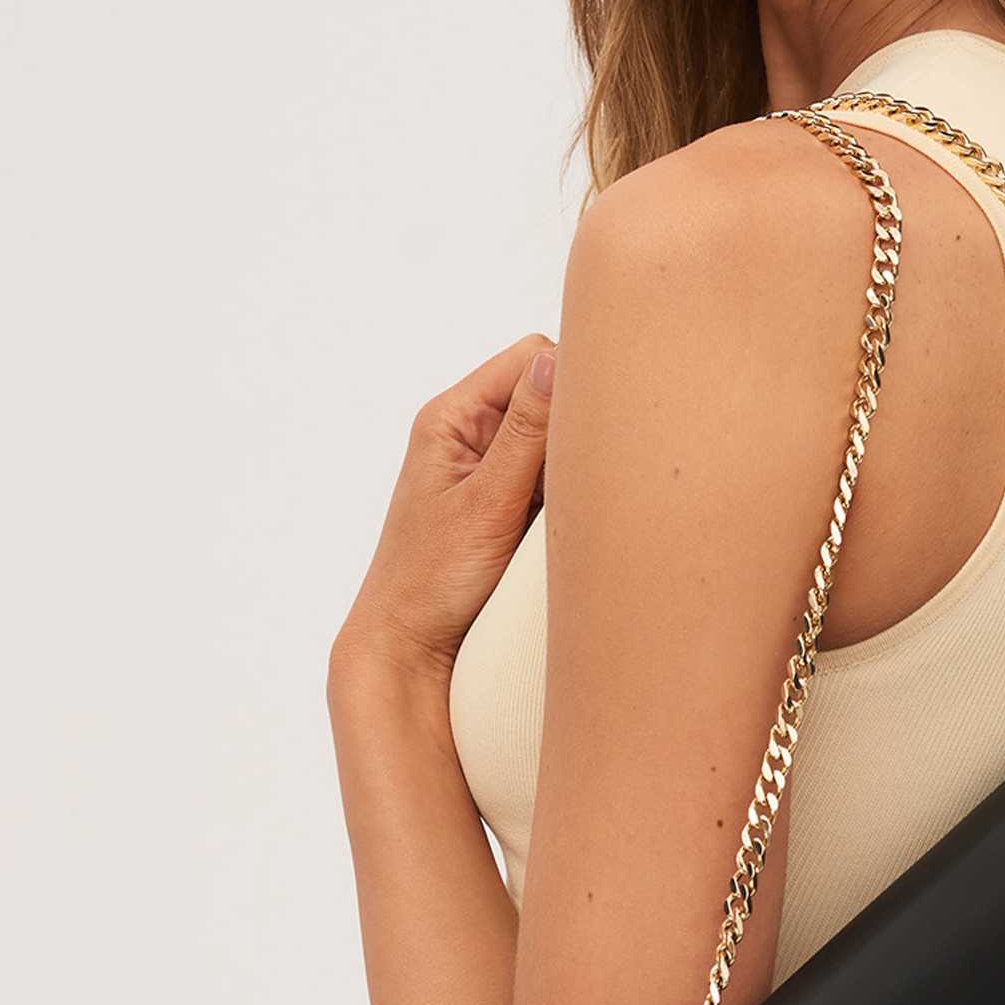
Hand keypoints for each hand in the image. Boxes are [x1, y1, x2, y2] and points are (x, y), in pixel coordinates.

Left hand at [332, 333, 557, 686]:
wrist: (408, 646)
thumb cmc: (431, 579)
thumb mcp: (486, 503)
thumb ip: (525, 433)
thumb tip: (560, 364)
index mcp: (453, 417)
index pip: (533, 359)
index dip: (570, 381)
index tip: (596, 423)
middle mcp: (471, 432)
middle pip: (548, 393)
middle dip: (575, 424)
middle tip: (584, 470)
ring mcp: (490, 466)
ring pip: (555, 436)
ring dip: (572, 463)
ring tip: (566, 504)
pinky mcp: (506, 499)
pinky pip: (551, 473)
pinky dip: (566, 491)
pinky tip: (564, 522)